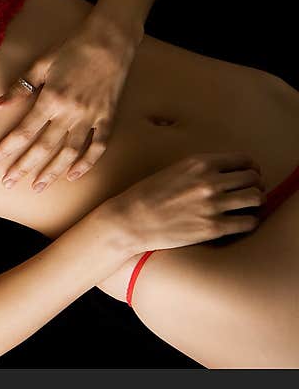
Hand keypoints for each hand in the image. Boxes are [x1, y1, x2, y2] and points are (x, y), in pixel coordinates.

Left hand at [0, 16, 137, 191]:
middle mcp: (70, 112)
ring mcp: (91, 117)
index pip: (24, 131)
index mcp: (51, 98)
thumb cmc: (72, 47)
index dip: (7, 148)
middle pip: (43, 147)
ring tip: (38, 186)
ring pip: (69, 152)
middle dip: (24, 167)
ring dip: (52, 171)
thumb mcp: (41, 63)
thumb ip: (20, 88)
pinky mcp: (108, 117)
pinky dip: (87, 162)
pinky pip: (98, 145)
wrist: (110, 39)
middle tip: (8, 183)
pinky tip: (73, 175)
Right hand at [98, 151, 266, 252]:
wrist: (131, 219)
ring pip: (256, 198)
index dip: (250, 168)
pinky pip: (249, 222)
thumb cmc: (148, 194)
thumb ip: (201, 168)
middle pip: (254, 179)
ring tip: (245, 206)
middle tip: (247, 191)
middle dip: (254, 184)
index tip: (247, 175)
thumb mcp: (175, 169)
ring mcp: (213, 205)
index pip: (244, 160)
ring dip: (254, 202)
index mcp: (200, 163)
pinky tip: (239, 221)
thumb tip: (228, 173)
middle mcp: (210, 182)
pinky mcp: (214, 228)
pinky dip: (249, 221)